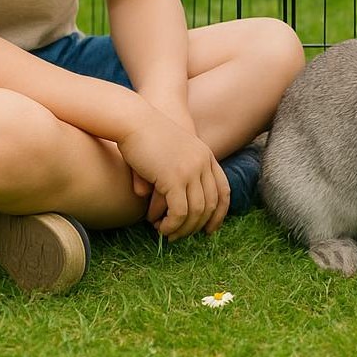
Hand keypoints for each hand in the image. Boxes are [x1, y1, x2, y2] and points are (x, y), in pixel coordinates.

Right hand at [117, 110, 226, 239]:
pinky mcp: (174, 178)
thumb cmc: (146, 136)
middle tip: (181, 236)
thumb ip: (176, 176)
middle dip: (197, 225)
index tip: (209, 229)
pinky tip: (161, 228)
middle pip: (211, 204)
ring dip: (183, 228)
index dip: (219, 213)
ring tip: (168, 234)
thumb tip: (164, 204)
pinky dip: (172, 224)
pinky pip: (179, 212)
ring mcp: (191, 170)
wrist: (134, 120)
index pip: (223, 190)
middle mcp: (203, 163)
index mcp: (206, 155)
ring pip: (196, 211)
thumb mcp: (170, 153)